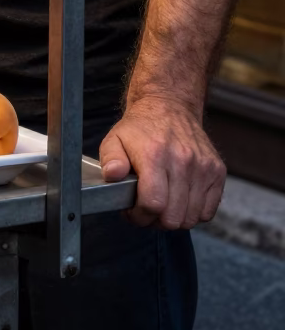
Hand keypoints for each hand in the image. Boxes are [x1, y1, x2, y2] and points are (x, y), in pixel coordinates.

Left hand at [99, 94, 225, 228]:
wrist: (169, 107)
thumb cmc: (140, 128)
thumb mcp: (114, 139)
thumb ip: (110, 159)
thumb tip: (113, 175)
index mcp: (155, 156)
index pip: (153, 204)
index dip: (140, 217)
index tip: (132, 212)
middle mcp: (183, 162)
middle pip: (173, 217)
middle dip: (154, 222)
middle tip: (145, 212)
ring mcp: (204, 168)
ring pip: (191, 218)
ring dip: (173, 219)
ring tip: (161, 206)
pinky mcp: (217, 172)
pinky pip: (208, 211)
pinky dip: (193, 213)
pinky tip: (178, 202)